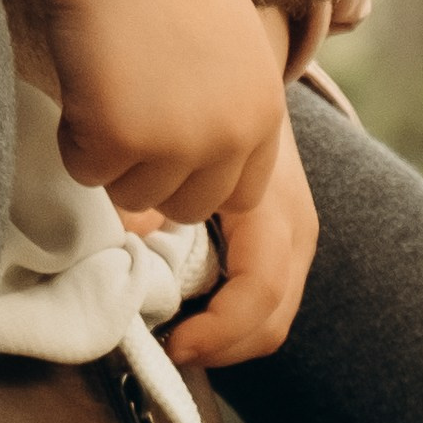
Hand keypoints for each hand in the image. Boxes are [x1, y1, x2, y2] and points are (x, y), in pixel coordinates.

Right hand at [0, 0, 288, 225]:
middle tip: (125, 111)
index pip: (242, 194)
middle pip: (188, 206)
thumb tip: (210, 183)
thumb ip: (230, 109)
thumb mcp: (231, 44)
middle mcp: (231, 134)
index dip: (197, 176)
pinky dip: (72, 135)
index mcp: (264, 111)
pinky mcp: (119, 140)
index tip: (165, 146)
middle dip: (151, 173)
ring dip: (109, 152)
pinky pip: (85, 170)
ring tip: (107, 81)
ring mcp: (177, 142)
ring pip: (132, 194)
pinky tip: (82, 76)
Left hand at [164, 80, 316, 368]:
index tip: (171, 341)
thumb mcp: (180, 143)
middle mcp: (296, 228)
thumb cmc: (206, 107)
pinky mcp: (287, 248)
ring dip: (224, 340)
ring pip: (273, 322)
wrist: (244, 73)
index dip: (218, 330)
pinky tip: (190, 311)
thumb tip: (125, 250)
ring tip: (175, 332)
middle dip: (220, 348)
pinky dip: (230, 322)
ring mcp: (297, 241)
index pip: (260, 291)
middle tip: (166, 347)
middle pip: (272, 322)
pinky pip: (267, 305)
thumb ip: (152, 195)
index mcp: (272, 202)